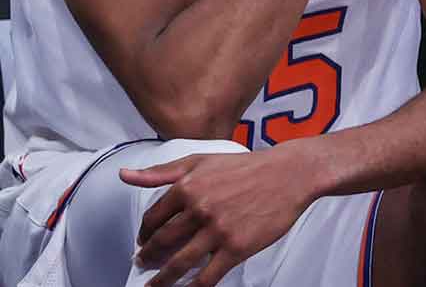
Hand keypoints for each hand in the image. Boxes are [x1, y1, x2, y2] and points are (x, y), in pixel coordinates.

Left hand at [120, 149, 315, 286]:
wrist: (290, 174)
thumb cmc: (249, 167)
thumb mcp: (201, 160)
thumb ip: (161, 171)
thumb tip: (126, 175)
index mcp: (187, 187)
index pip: (153, 218)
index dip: (144, 233)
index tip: (144, 241)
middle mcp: (199, 209)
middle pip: (162, 243)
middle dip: (149, 258)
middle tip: (145, 264)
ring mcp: (218, 230)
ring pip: (179, 264)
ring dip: (162, 280)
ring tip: (155, 285)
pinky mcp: (236, 248)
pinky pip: (207, 277)